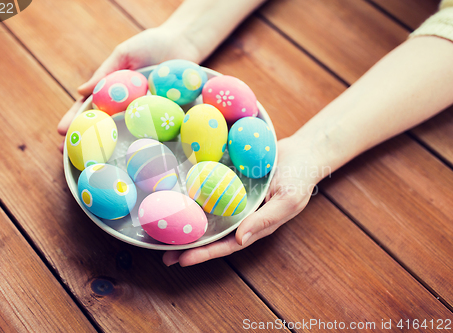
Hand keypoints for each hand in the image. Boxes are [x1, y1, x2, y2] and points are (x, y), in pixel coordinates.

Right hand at [57, 26, 200, 150]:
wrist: (182, 44)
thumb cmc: (149, 45)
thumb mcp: (124, 55)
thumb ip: (105, 72)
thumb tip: (81, 90)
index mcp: (111, 91)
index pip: (89, 107)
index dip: (74, 119)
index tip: (61, 131)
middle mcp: (125, 105)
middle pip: (103, 125)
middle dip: (87, 140)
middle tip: (71, 155)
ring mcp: (144, 112)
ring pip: (126, 133)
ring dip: (113, 148)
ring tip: (98, 162)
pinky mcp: (164, 115)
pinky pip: (153, 129)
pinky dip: (145, 142)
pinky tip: (137, 156)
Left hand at [163, 136, 326, 265]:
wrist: (301, 153)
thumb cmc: (299, 180)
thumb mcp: (287, 201)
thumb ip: (265, 220)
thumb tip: (240, 240)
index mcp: (254, 226)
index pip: (226, 245)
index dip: (205, 253)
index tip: (182, 260)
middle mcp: (240, 216)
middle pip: (211, 235)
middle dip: (189, 246)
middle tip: (164, 254)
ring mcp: (233, 200)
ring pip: (207, 215)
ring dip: (187, 224)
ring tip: (162, 232)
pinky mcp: (228, 183)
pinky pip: (210, 192)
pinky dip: (194, 198)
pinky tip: (176, 199)